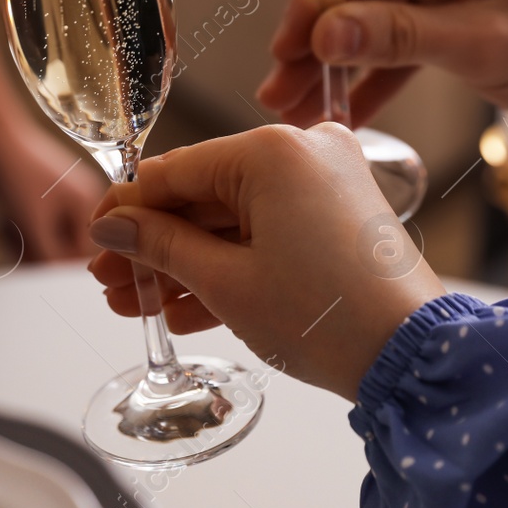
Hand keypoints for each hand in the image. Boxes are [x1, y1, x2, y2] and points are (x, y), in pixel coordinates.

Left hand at [0, 126, 107, 260]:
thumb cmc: (12, 170)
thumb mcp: (32, 225)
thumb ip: (49, 261)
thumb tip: (59, 289)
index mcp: (90, 204)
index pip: (84, 255)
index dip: (57, 268)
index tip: (34, 269)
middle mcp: (80, 199)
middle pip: (64, 249)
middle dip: (36, 252)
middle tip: (15, 244)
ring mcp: (58, 195)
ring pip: (44, 239)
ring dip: (23, 242)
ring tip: (6, 229)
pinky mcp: (36, 193)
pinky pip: (31, 226)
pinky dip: (16, 229)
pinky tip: (2, 221)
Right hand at [86, 124, 442, 399]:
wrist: (412, 357)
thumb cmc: (328, 316)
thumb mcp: (226, 281)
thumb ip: (161, 245)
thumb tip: (114, 226)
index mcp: (273, 150)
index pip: (175, 171)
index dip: (127, 208)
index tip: (95, 236)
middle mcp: (303, 152)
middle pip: (204, 195)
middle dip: (154, 245)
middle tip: (111, 280)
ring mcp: (325, 183)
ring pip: (233, 219)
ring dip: (185, 262)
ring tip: (135, 303)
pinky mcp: (339, 216)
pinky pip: (268, 233)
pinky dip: (230, 266)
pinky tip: (181, 308)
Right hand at [257, 0, 507, 127]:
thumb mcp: (484, 46)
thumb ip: (400, 39)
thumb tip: (323, 36)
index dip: (319, 7)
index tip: (283, 52)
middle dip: (318, 42)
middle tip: (276, 89)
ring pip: (373, 16)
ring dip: (336, 63)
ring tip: (292, 107)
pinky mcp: (454, 0)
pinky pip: (401, 36)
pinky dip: (374, 72)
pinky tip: (338, 108)